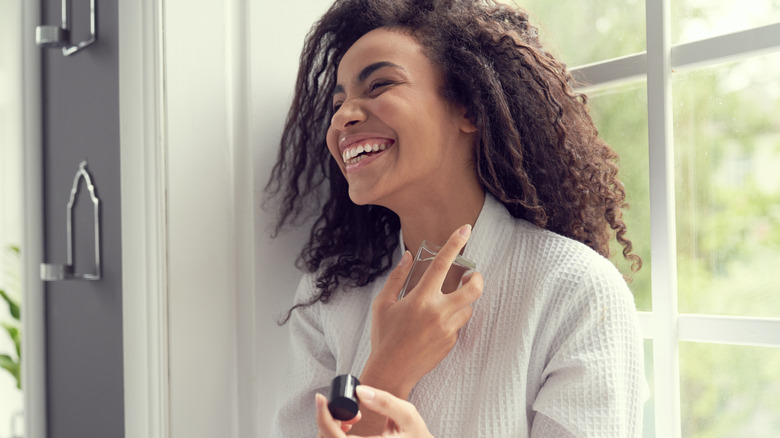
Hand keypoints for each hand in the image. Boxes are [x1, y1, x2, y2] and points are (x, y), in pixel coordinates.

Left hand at [316, 385, 433, 437]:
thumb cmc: (416, 436)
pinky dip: (334, 434)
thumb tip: (359, 390)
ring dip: (331, 428)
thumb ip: (385, 402)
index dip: (323, 417)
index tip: (321, 398)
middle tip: (346, 408)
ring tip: (352, 418)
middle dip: (328, 420)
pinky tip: (349, 427)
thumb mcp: (408, 416)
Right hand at [361, 224, 483, 397]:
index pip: (442, 264)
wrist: (392, 371)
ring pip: (468, 307)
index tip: (466, 229)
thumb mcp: (383, 304)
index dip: (455, 243)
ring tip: (448, 300)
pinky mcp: (451, 342)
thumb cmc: (384, 337)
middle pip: (473, 289)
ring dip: (463, 300)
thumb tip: (408, 257)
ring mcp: (448, 329)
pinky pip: (459, 324)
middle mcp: (438, 312)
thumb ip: (397, 278)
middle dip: (477, 277)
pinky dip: (453, 318)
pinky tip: (436, 322)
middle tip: (472, 274)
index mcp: (420, 299)